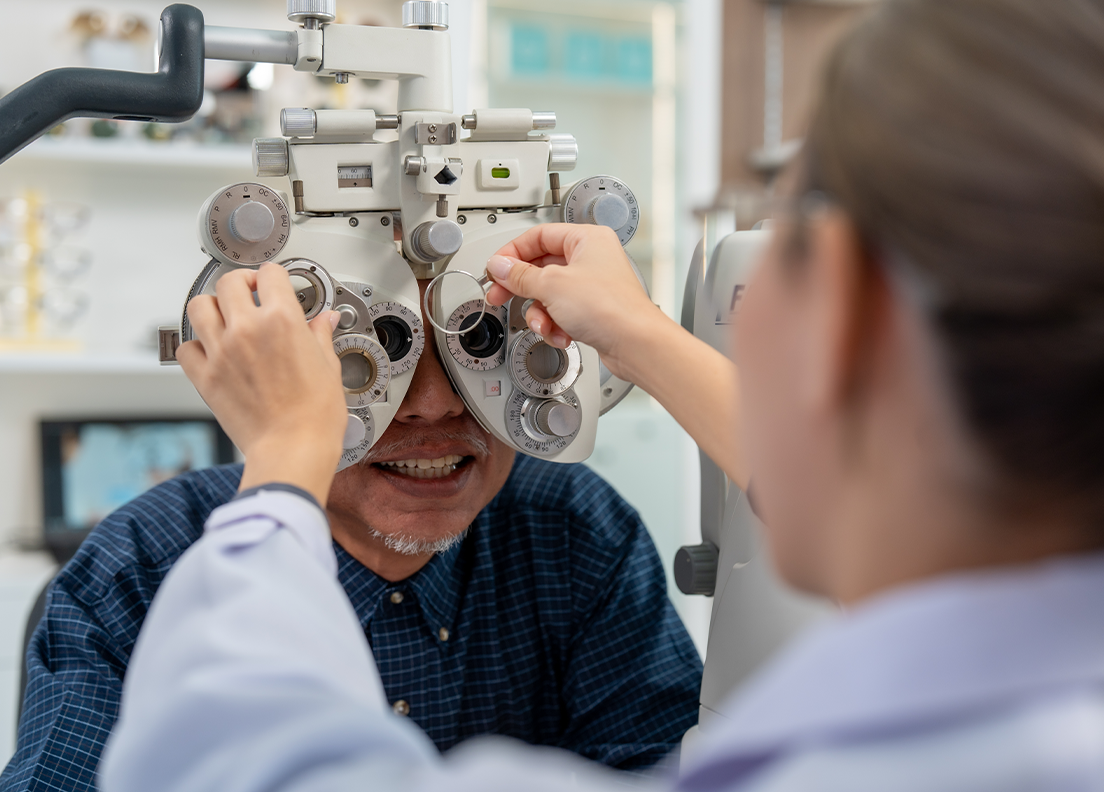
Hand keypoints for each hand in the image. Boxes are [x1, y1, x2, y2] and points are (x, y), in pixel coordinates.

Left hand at [176, 263, 346, 506]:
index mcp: (282, 321)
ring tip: (225, 316)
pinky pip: (186, 347)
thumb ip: (320, 336)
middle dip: (242, 284)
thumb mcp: (328, 367)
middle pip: (230, 282)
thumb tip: (324, 321)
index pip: (270, 274)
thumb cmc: (315, 416)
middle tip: (251, 294)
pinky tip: (211, 350)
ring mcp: (221, 352)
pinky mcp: (205, 377)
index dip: (275, 276)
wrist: (293, 449)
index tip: (277, 284)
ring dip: (212, 306)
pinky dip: (195, 345)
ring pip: (199, 306)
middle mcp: (247, 330)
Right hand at [484, 224, 661, 379]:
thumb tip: (499, 266)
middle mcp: (591, 258)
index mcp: (586, 239)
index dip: (512, 253)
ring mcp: (592, 285)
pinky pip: (561, 312)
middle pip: (541, 267)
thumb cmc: (610, 307)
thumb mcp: (553, 286)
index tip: (496, 270)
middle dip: (522, 288)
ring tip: (544, 324)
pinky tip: (562, 334)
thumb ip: (520, 275)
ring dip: (540, 313)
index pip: (538, 236)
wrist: (636, 344)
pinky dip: (556, 325)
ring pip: (549, 294)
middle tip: (500, 296)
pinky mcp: (593, 310)